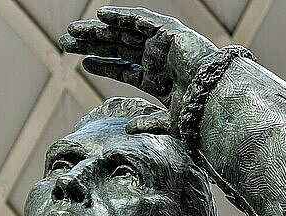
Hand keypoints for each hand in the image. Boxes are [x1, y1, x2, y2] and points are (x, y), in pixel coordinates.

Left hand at [60, 7, 216, 134]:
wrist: (220, 101)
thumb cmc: (199, 114)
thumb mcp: (169, 122)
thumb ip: (148, 123)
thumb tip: (128, 129)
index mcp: (158, 79)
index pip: (125, 69)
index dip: (104, 64)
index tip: (83, 62)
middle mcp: (160, 60)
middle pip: (118, 48)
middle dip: (92, 44)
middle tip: (66, 42)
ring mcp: (164, 45)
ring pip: (124, 34)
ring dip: (98, 31)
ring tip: (73, 31)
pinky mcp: (171, 33)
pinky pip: (142, 21)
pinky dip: (123, 16)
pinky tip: (101, 15)